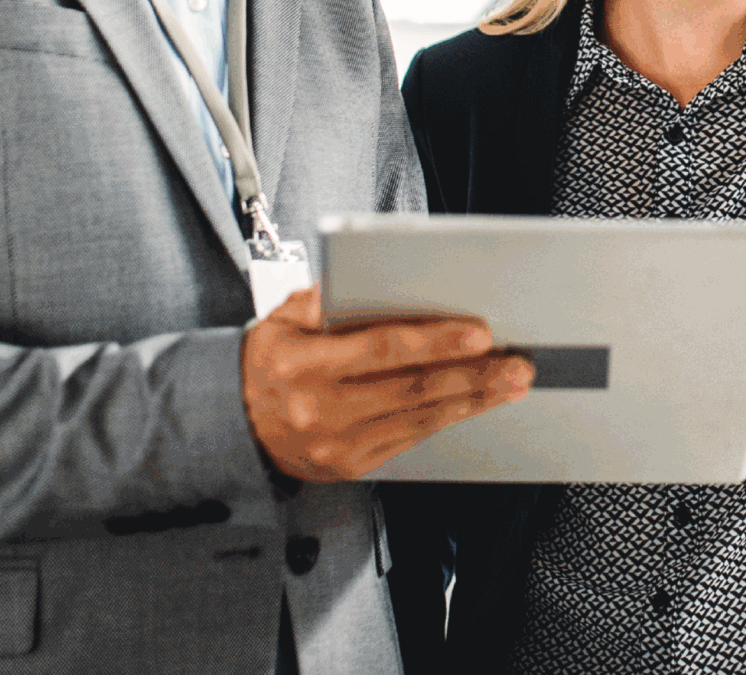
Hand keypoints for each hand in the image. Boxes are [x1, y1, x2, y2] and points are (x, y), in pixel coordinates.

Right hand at [241, 286, 533, 481]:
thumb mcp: (280, 318)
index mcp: (300, 364)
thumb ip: (326, 298)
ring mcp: (335, 444)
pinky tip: (474, 403)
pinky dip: (447, 419)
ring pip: (418, 419)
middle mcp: (319, 408)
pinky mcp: (350, 466)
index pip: (379, 348)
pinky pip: (409, 441)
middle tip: (516, 362)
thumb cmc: (264, 361)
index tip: (479, 333)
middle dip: (471, 375)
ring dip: (472, 399)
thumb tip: (377, 279)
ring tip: (510, 382)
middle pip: (410, 389)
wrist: (229, 424)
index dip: (434, 341)